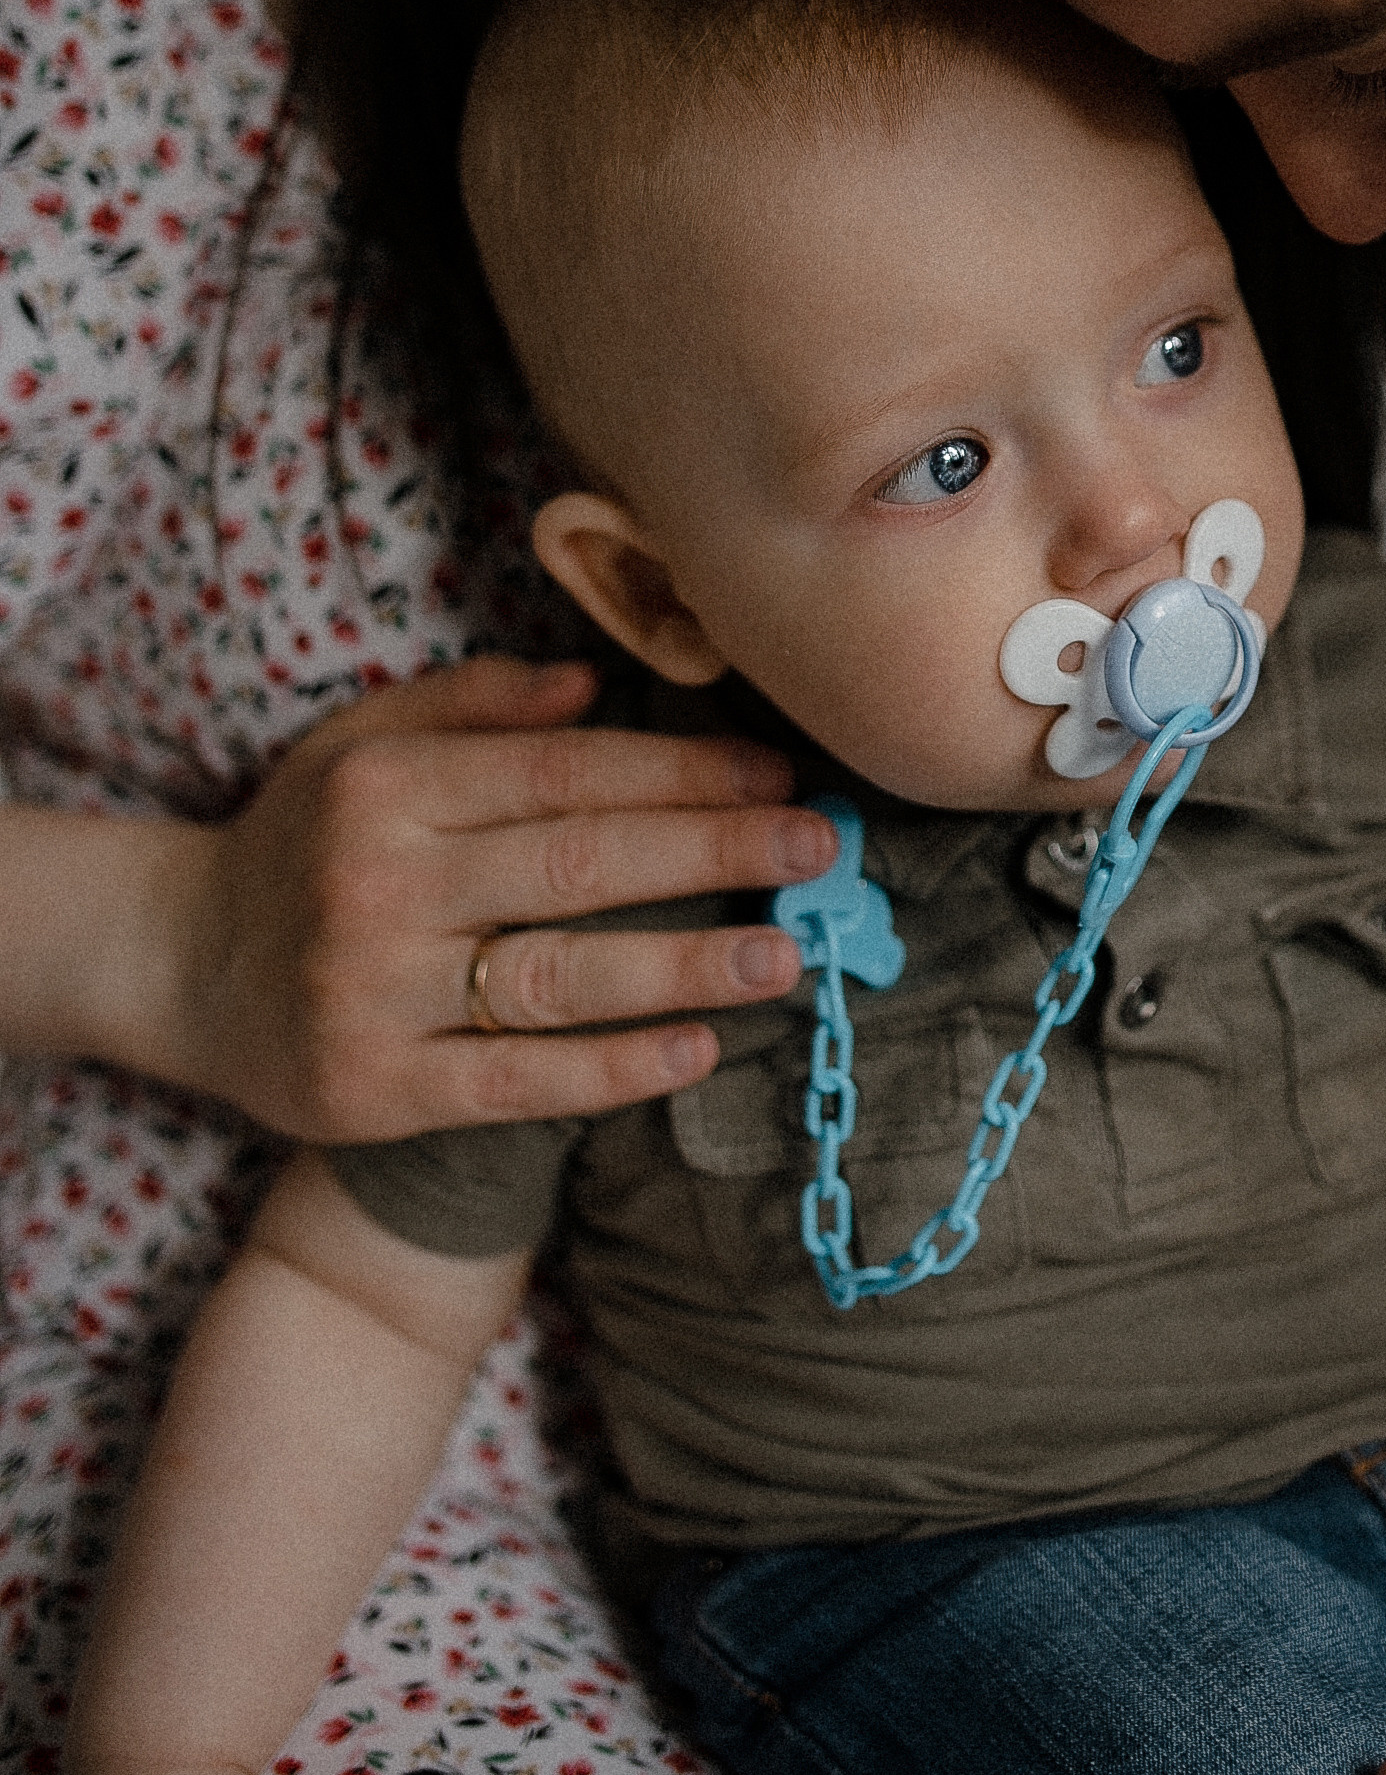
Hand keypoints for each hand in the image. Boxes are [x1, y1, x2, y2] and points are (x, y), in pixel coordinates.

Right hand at [154, 656, 836, 1140]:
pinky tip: (695, 1051)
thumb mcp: (363, 741)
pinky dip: (612, 1069)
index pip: (564, 774)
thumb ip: (473, 703)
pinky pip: (516, 1081)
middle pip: (581, 864)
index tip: (775, 777)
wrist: (175, 965)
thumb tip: (594, 682)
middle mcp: (380, 885)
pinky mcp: (375, 1092)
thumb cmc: (301, 842)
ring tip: (786, 959)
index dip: (680, 773)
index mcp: (389, 787)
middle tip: (821, 850)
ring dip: (688, 967)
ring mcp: (376, 994)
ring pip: (561, 977)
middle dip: (716, 851)